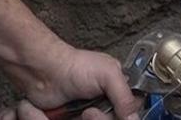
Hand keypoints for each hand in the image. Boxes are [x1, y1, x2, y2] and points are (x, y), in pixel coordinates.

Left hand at [0, 44, 141, 119]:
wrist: (46, 74)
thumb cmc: (75, 66)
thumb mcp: (108, 74)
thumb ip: (125, 95)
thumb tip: (133, 118)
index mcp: (120, 87)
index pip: (134, 109)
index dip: (128, 114)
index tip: (119, 112)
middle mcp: (109, 101)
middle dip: (107, 119)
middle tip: (92, 111)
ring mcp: (95, 112)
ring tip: (84, 113)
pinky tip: (77, 116)